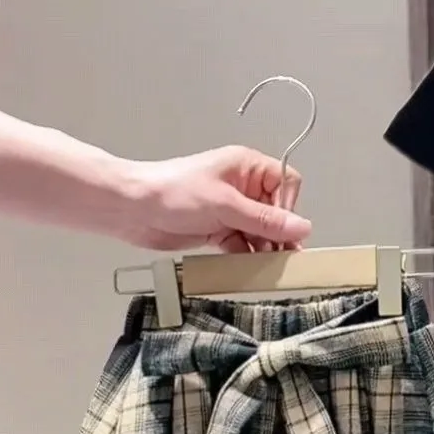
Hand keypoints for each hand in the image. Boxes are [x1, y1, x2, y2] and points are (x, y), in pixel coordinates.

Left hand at [119, 145, 311, 252]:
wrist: (132, 210)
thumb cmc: (171, 192)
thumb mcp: (225, 205)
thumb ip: (265, 220)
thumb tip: (301, 227)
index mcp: (246, 167)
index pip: (286, 183)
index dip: (288, 206)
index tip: (283, 228)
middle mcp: (242, 186)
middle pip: (277, 211)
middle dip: (279, 233)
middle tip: (281, 255)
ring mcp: (230, 209)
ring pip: (262, 231)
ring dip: (264, 248)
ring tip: (266, 265)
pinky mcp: (219, 229)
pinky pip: (244, 244)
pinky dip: (247, 256)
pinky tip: (248, 266)